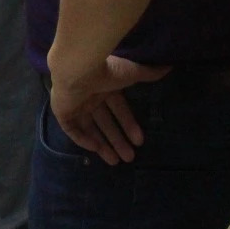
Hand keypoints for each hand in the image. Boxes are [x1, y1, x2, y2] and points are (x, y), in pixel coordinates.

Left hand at [49, 56, 170, 164]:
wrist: (77, 68)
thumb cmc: (106, 70)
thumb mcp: (132, 73)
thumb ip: (148, 73)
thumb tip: (168, 67)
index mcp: (104, 86)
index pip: (118, 109)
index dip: (128, 124)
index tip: (140, 141)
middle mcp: (89, 95)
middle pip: (105, 122)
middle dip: (117, 140)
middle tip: (130, 158)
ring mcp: (74, 103)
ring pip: (89, 128)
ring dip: (102, 144)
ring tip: (116, 162)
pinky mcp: (61, 110)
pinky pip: (71, 129)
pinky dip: (82, 139)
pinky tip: (95, 149)